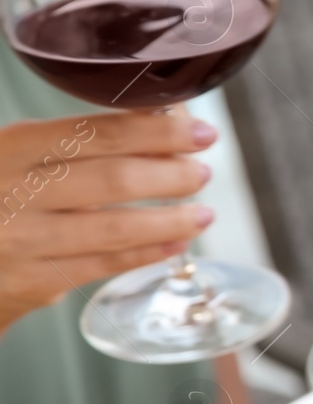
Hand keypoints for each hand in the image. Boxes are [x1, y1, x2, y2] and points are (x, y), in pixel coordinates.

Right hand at [0, 111, 216, 334]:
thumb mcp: (21, 154)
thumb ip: (83, 139)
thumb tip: (164, 122)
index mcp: (12, 148)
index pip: (99, 134)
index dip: (159, 133)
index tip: (201, 134)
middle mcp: (14, 192)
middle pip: (114, 180)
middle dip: (172, 176)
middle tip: (201, 174)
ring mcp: (23, 241)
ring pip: (115, 229)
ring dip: (170, 221)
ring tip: (203, 214)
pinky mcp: (32, 282)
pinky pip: (103, 265)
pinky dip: (147, 253)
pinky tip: (175, 243)